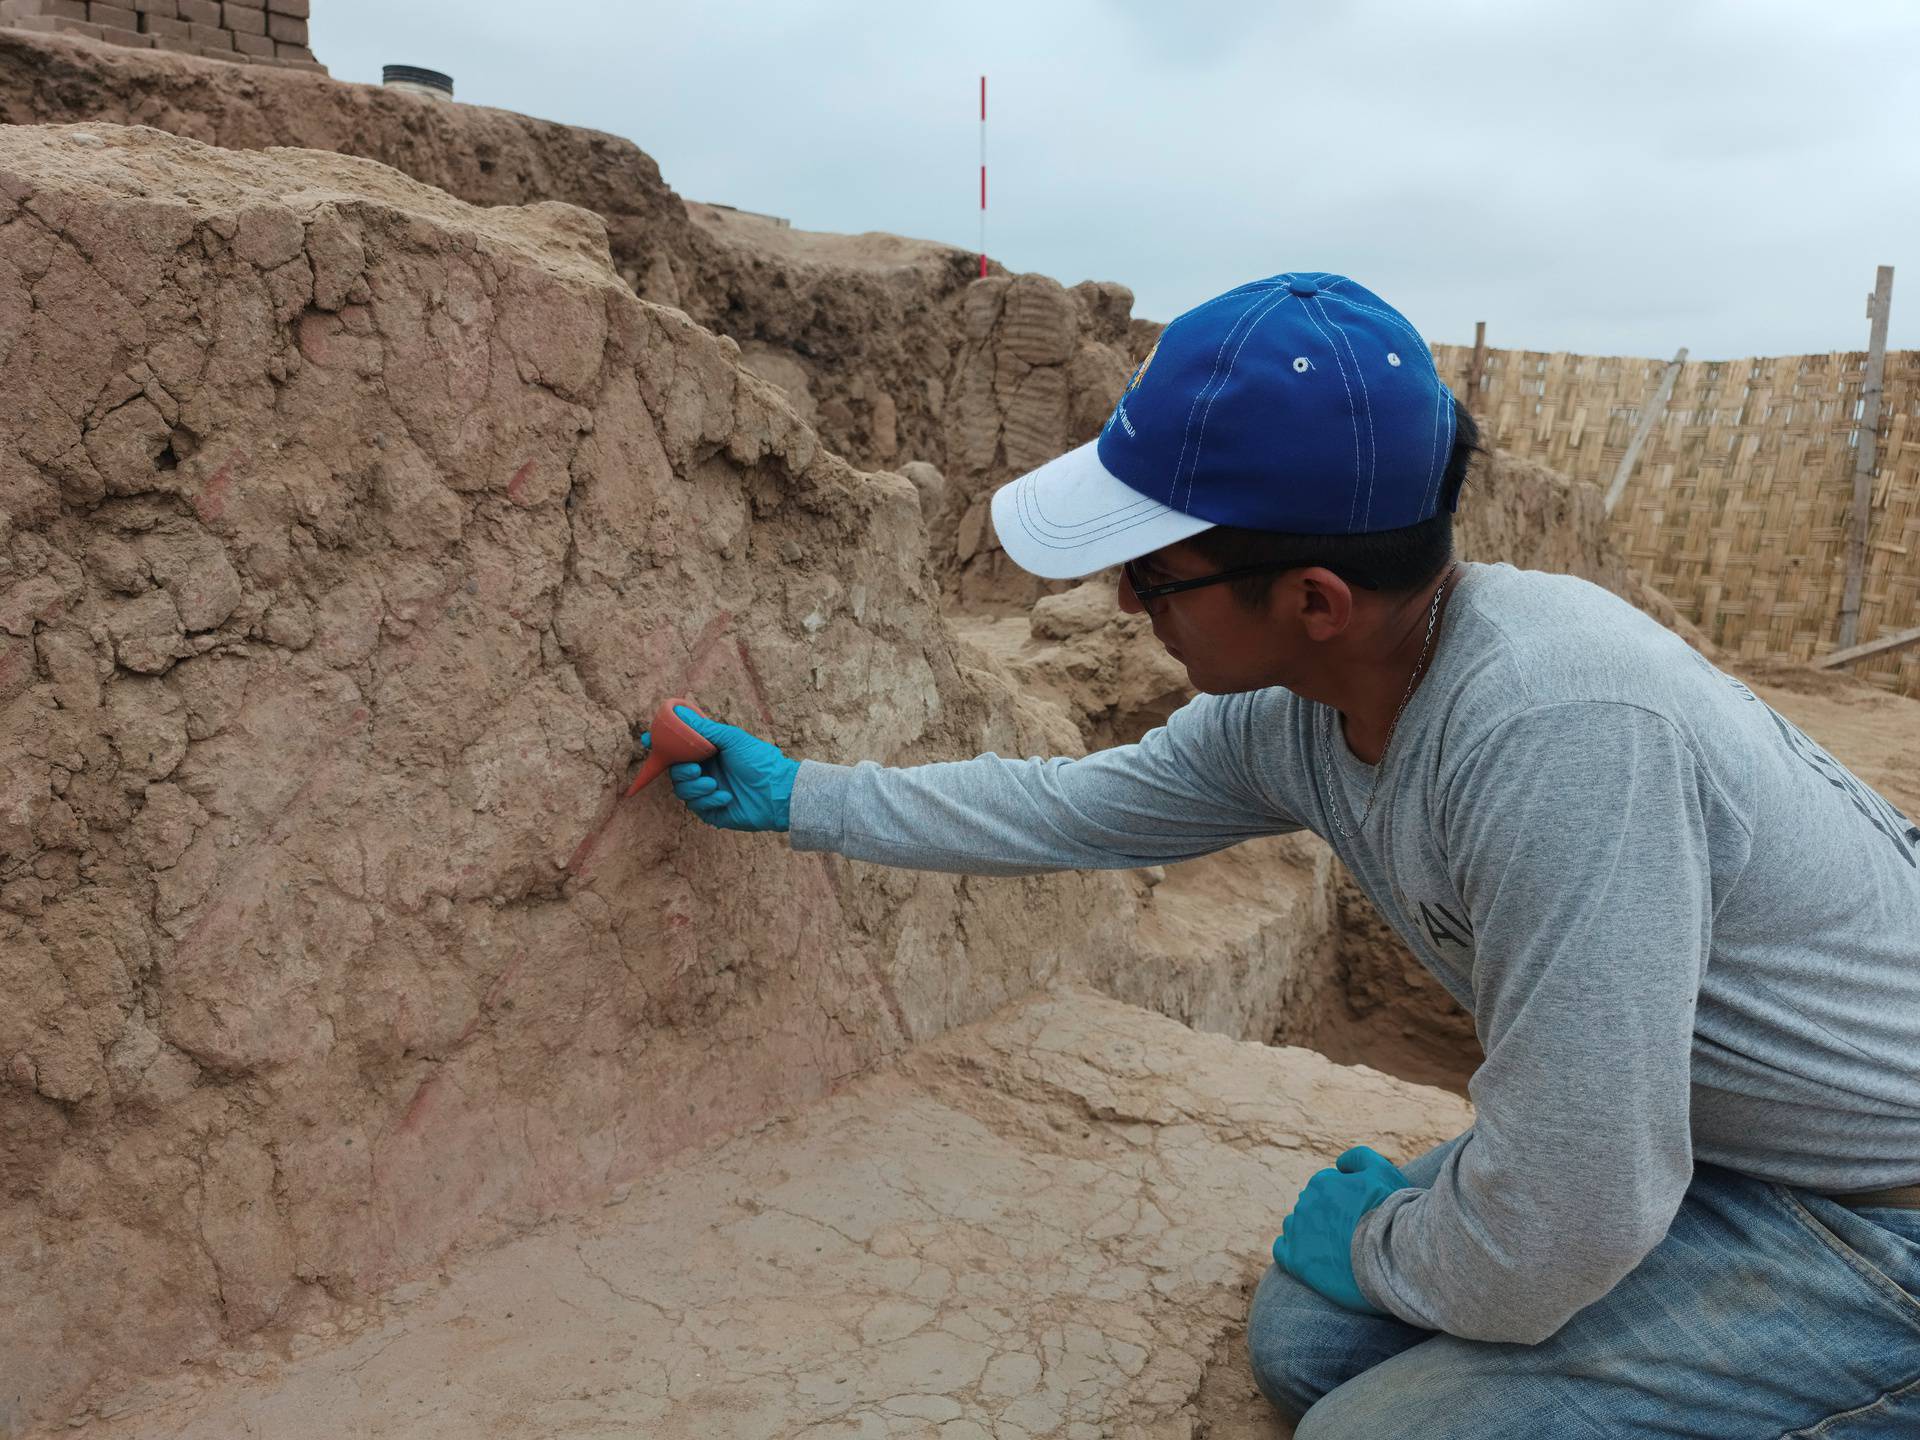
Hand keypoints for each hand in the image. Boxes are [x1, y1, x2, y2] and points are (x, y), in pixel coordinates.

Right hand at [639, 706, 799, 832]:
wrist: (779, 791)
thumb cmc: (760, 761)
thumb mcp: (731, 739)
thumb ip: (703, 729)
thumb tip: (678, 711)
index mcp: (708, 753)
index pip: (678, 749)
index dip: (661, 746)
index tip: (648, 740)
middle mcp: (706, 771)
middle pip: (675, 771)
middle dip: (680, 770)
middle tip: (696, 769)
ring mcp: (709, 792)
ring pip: (682, 791)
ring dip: (695, 787)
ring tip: (714, 784)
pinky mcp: (713, 811)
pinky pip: (697, 807)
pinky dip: (710, 800)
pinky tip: (727, 797)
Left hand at [1272, 1145, 1410, 1315]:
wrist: (1394, 1256)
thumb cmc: (1392, 1212)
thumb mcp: (1382, 1171)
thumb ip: (1358, 1157)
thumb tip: (1339, 1163)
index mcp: (1322, 1183)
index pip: (1327, 1187)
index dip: (1345, 1201)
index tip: (1359, 1214)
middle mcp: (1305, 1204)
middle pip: (1312, 1206)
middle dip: (1328, 1215)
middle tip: (1351, 1233)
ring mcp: (1299, 1232)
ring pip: (1295, 1225)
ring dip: (1309, 1232)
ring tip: (1335, 1247)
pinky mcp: (1296, 1261)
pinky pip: (1282, 1250)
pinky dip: (1292, 1250)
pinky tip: (1313, 1257)